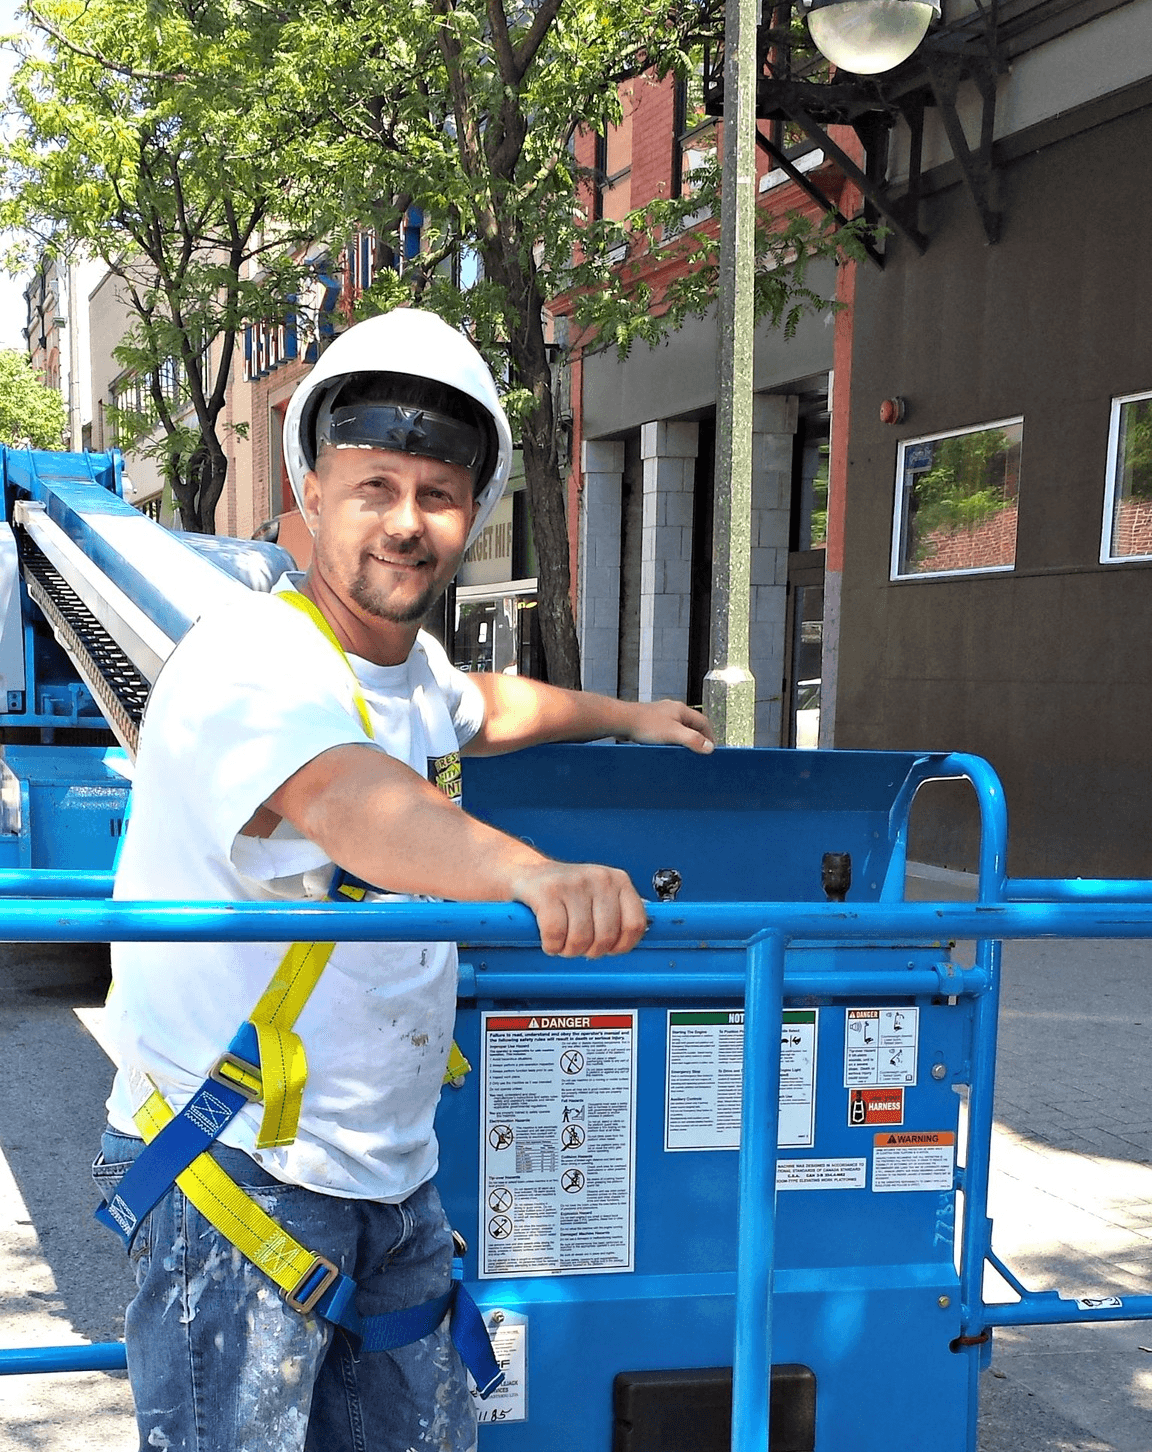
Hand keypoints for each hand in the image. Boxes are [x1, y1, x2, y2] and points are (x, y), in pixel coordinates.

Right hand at [509, 860, 648, 956]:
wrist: (526, 874)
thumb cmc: (566, 893)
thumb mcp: (600, 896)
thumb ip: (620, 914)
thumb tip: (641, 940)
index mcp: (618, 880)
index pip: (635, 924)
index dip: (621, 946)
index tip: (608, 949)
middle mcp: (599, 878)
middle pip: (606, 937)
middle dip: (590, 951)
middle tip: (578, 946)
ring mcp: (573, 883)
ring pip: (580, 939)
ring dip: (568, 950)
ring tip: (562, 943)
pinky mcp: (547, 891)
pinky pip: (555, 934)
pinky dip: (551, 946)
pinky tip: (549, 940)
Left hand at [623, 700, 714, 753]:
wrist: (621, 721)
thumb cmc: (644, 724)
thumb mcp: (673, 734)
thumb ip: (692, 740)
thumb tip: (709, 747)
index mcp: (681, 710)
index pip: (703, 722)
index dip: (710, 736)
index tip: (711, 748)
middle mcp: (672, 710)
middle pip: (692, 725)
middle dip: (697, 738)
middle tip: (699, 751)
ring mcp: (661, 716)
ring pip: (678, 728)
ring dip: (683, 740)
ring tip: (684, 752)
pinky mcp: (651, 722)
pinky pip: (666, 732)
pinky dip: (671, 740)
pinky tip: (666, 748)